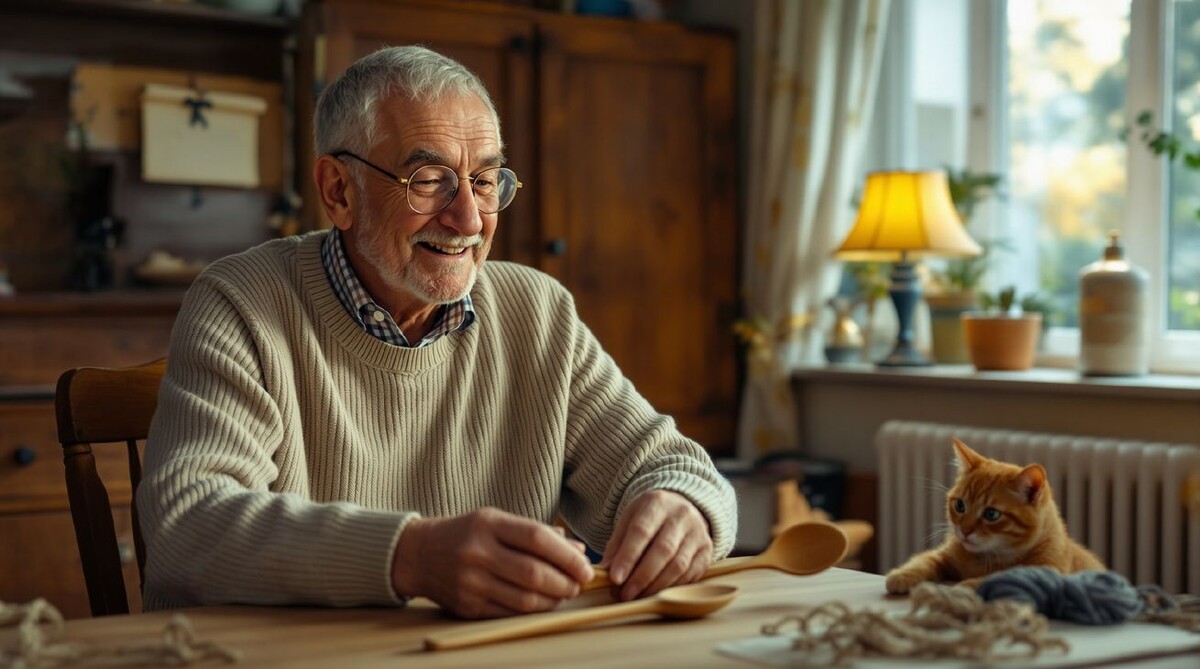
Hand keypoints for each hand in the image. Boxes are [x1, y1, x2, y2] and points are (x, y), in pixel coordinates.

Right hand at [392, 508, 592, 618]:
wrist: (418, 554)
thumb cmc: (467, 534)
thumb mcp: (498, 521)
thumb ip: (537, 533)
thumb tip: (578, 551)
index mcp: (488, 524)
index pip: (537, 538)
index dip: (567, 555)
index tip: (585, 566)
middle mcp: (477, 552)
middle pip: (534, 573)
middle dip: (565, 582)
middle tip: (578, 584)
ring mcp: (470, 581)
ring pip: (524, 599)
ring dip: (553, 600)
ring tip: (564, 594)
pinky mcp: (467, 606)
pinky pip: (510, 613)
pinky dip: (533, 611)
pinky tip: (543, 603)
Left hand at [600, 490, 712, 600]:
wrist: (682, 507)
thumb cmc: (650, 517)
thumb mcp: (629, 521)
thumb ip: (617, 545)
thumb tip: (604, 572)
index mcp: (657, 503)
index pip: (641, 531)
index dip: (628, 557)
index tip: (615, 578)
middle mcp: (681, 515)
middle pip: (663, 550)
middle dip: (641, 577)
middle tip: (624, 594)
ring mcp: (698, 533)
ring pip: (678, 565)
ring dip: (655, 586)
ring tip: (637, 596)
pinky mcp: (707, 551)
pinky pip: (690, 574)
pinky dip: (671, 587)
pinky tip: (656, 593)